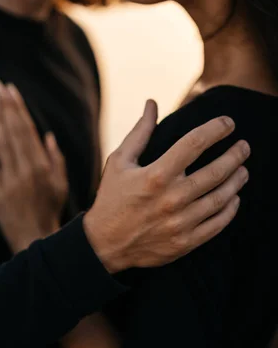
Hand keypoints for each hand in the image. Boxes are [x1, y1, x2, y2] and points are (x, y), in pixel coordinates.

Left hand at [0, 80, 67, 253]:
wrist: (35, 237)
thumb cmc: (49, 209)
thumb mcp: (60, 184)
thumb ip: (56, 159)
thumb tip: (48, 135)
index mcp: (42, 166)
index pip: (27, 130)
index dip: (18, 108)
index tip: (11, 90)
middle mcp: (26, 170)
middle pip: (12, 131)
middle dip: (4, 106)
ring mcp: (9, 180)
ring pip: (0, 143)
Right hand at [84, 100, 249, 272]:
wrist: (104, 244)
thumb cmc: (111, 198)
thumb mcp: (119, 162)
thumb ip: (139, 132)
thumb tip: (152, 103)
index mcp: (156, 175)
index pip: (195, 143)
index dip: (216, 129)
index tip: (228, 123)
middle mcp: (172, 198)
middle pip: (216, 171)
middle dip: (235, 155)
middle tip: (244, 146)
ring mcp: (180, 222)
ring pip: (221, 198)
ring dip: (237, 181)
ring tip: (243, 170)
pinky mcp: (185, 242)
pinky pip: (217, 224)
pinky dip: (230, 209)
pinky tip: (233, 198)